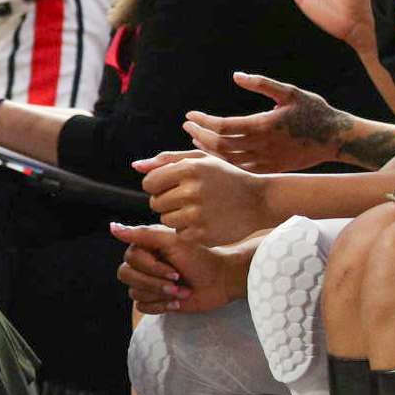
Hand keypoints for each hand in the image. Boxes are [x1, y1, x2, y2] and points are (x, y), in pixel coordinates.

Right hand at [110, 220, 244, 313]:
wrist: (221, 281)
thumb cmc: (200, 258)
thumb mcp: (172, 242)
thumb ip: (142, 234)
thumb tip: (112, 227)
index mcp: (146, 247)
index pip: (130, 259)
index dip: (151, 268)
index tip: (175, 270)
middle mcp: (144, 263)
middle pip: (127, 276)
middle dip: (154, 283)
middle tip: (177, 282)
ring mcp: (149, 282)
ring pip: (134, 292)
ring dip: (160, 295)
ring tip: (181, 292)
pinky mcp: (155, 299)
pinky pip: (142, 306)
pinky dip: (160, 306)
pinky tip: (177, 302)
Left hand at [135, 148, 275, 244]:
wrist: (259, 199)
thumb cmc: (224, 177)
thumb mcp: (200, 161)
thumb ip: (165, 160)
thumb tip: (135, 166)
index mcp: (189, 168)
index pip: (149, 182)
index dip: (157, 185)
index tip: (171, 186)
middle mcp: (192, 190)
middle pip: (155, 203)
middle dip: (166, 201)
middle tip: (187, 198)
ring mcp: (198, 214)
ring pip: (165, 219)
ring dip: (176, 216)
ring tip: (196, 209)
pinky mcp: (203, 234)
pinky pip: (179, 234)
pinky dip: (188, 230)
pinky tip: (204, 221)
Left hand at [182, 72, 348, 172]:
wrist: (337, 138)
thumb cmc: (314, 111)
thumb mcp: (290, 92)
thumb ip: (261, 83)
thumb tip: (236, 75)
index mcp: (264, 125)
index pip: (223, 126)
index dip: (203, 121)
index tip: (190, 115)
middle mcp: (262, 146)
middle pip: (220, 145)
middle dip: (199, 135)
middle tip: (188, 125)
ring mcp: (266, 161)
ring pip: (228, 160)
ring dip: (208, 149)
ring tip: (196, 138)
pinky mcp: (271, 169)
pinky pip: (240, 169)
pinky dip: (224, 161)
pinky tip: (216, 153)